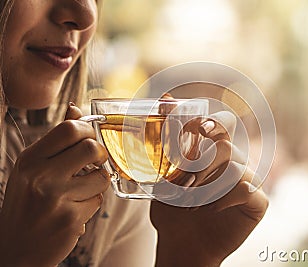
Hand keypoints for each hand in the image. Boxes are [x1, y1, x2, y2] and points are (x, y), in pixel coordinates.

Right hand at [0, 104, 109, 266]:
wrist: (14, 248)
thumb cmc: (26, 204)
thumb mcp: (32, 168)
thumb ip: (56, 140)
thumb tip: (76, 110)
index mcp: (30, 159)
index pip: (70, 128)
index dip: (88, 130)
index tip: (89, 139)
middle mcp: (41, 176)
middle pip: (92, 148)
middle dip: (100, 155)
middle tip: (93, 163)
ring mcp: (56, 199)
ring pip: (102, 176)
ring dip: (96, 183)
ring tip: (79, 190)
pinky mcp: (71, 220)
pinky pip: (98, 201)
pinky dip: (91, 204)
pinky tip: (74, 209)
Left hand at [151, 111, 268, 266]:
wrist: (183, 244)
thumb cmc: (174, 209)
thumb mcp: (163, 175)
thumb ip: (166, 141)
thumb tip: (165, 98)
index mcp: (215, 152)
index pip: (222, 123)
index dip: (211, 121)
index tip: (195, 129)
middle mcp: (235, 162)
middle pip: (227, 144)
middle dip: (202, 160)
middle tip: (185, 178)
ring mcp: (249, 181)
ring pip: (236, 166)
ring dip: (208, 184)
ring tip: (191, 202)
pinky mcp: (258, 202)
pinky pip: (248, 189)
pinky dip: (225, 198)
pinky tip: (211, 208)